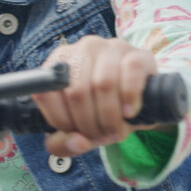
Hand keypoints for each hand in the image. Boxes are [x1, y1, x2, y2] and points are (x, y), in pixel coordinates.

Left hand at [34, 37, 164, 155]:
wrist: (145, 101)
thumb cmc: (105, 111)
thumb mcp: (79, 130)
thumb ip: (64, 143)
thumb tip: (77, 143)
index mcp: (60, 62)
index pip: (46, 92)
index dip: (60, 121)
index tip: (76, 134)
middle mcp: (83, 49)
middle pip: (76, 91)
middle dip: (88, 123)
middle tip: (100, 136)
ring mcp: (111, 47)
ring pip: (103, 84)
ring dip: (109, 117)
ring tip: (115, 130)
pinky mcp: (138, 54)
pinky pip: (130, 74)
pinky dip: (129, 99)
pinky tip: (129, 112)